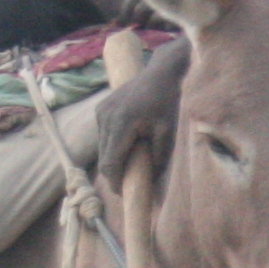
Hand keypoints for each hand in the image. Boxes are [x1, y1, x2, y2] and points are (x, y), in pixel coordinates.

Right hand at [90, 32, 188, 185]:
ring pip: (102, 147)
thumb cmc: (167, 101)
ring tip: (130, 166)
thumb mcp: (167, 132)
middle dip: (114, 174)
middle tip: (128, 186)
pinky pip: (103, 135)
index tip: (123, 195)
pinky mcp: (101, 109)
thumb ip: (158, 158)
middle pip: (104, 157)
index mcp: (121, 123)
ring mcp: (101, 112)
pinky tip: (127, 146)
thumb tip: (150, 181)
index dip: (116, 181)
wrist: (160, 73)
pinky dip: (112, 145)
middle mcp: (105, 117)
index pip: (111, 162)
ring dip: (113, 159)